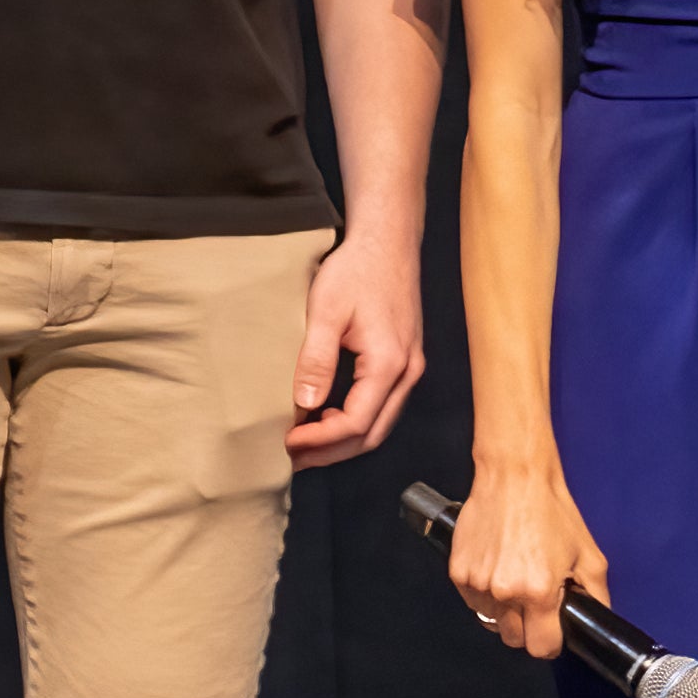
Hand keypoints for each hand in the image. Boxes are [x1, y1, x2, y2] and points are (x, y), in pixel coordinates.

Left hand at [288, 229, 425, 464]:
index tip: (286, 442)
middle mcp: (408, 372)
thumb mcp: (327, 311)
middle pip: (371, 434)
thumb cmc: (357, 269)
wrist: (388, 240)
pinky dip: (355, 420)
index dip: (320, 441)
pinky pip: (383, 406)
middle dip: (331, 452)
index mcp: (389, 363)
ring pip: (379, 424)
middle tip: (292, 457)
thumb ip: (316, 360)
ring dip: (343, 440)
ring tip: (304, 443)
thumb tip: (306, 407)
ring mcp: (411, 367)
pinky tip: (326, 416)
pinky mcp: (406, 360)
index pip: (355, 424)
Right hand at [447, 450, 607, 660]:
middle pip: (514, 639)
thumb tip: (598, 620)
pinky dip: (485, 595)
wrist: (515, 479)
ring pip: (491, 621)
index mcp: (539, 592)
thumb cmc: (552, 512)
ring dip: (504, 612)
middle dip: (528, 628)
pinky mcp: (458, 572)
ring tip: (515, 581)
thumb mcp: (588, 554)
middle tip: (536, 603)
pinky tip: (497, 571)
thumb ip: (597, 594)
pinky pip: (473, 602)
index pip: (540, 647)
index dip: (551, 643)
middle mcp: (505, 593)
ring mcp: (477, 584)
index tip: (553, 633)